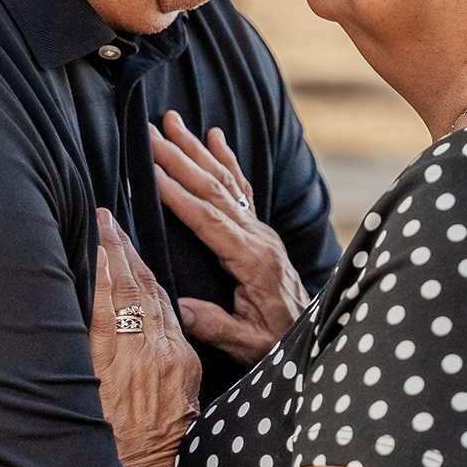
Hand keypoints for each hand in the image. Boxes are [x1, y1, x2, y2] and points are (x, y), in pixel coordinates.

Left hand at [87, 209, 201, 466]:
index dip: (143, 268)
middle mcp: (162, 351)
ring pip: (123, 294)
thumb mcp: (177, 400)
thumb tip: (151, 332)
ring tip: (95, 225)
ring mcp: (136, 357)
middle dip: (124, 249)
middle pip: (143, 288)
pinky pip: (102, 315)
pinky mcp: (111, 367)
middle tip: (106, 216)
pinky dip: (97, 283)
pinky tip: (90, 258)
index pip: (162, 300)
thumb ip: (165, 362)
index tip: (128, 243)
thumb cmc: (160, 446)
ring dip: (109, 255)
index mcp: (181, 358)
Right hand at [150, 110, 308, 365]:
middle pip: (213, 190)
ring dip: (197, 149)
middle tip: (151, 133)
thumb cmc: (278, 342)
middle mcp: (259, 238)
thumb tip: (178, 310)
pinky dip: (226, 160)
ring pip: (225, 182)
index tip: (152, 171)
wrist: (315, 336)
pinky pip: (240, 188)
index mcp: (253, 261)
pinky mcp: (261, 231)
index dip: (179, 194)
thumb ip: (215, 326)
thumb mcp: (248, 345)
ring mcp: (261, 231)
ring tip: (173, 121)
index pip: (209, 220)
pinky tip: (215, 137)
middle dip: (180, 158)